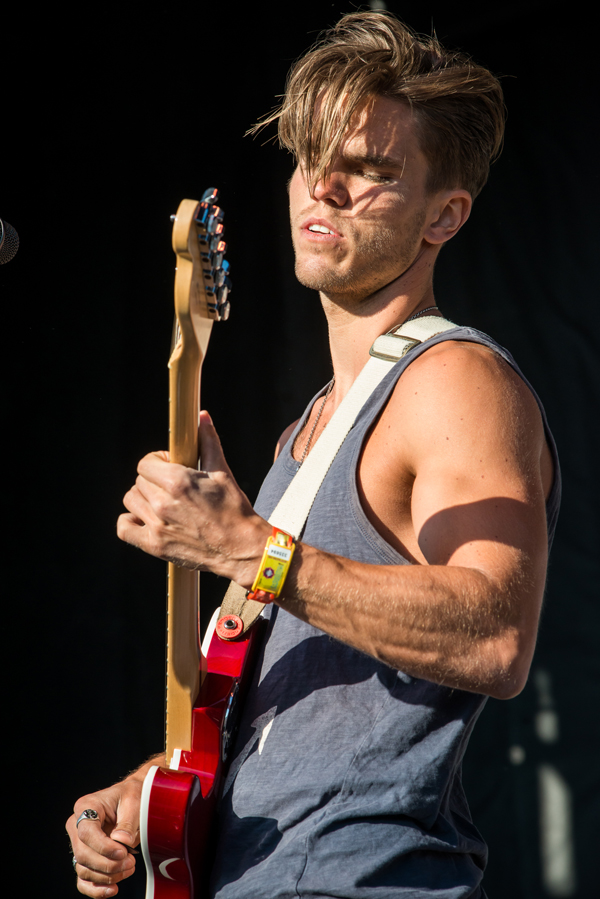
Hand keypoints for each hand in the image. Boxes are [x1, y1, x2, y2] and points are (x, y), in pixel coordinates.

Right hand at [66, 779, 141, 896]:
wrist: (134, 799)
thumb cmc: (132, 796)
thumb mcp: (134, 800)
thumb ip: (128, 821)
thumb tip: (121, 841)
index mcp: (86, 806)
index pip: (86, 833)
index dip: (103, 847)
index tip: (123, 852)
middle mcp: (77, 826)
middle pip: (83, 854)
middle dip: (108, 864)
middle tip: (131, 862)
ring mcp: (79, 844)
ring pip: (84, 869)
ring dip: (107, 876)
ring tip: (129, 868)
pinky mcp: (86, 859)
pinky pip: (83, 880)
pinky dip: (96, 889)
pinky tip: (112, 890)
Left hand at [117, 411, 268, 585]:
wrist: (241, 548)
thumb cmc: (234, 510)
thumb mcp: (222, 473)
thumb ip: (208, 442)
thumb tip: (202, 416)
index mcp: (178, 481)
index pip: (146, 463)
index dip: (157, 462)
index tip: (171, 467)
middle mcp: (162, 503)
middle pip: (139, 481)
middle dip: (153, 480)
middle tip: (172, 487)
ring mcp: (156, 526)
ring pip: (131, 501)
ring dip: (143, 499)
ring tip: (161, 503)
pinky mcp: (154, 545)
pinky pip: (124, 528)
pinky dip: (130, 521)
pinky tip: (146, 519)